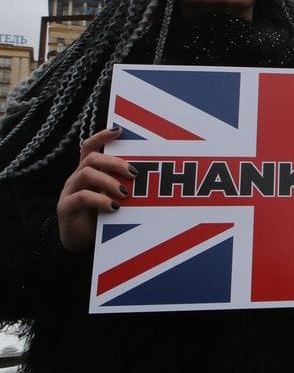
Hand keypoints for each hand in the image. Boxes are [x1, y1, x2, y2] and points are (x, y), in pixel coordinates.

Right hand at [58, 127, 134, 251]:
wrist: (80, 242)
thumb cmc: (101, 216)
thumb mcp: (114, 197)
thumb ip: (124, 184)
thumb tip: (149, 174)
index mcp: (88, 172)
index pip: (90, 147)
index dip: (102, 136)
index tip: (119, 130)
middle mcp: (76, 178)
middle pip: (91, 158)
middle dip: (115, 162)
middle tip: (134, 173)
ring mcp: (69, 192)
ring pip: (86, 174)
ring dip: (109, 181)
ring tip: (125, 193)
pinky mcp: (65, 208)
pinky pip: (81, 197)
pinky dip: (101, 200)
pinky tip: (114, 206)